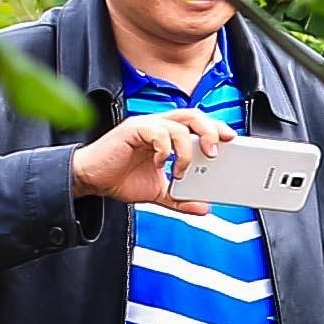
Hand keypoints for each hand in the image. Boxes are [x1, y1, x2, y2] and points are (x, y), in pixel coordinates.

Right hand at [74, 108, 230, 203]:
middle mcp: (158, 126)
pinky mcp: (131, 130)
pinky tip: (160, 163)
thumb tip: (203, 208)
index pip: (197, 124)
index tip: (231, 139)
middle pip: (192, 115)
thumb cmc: (121, 178)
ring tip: (180, 169)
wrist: (92, 180)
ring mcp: (145, 126)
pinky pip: (156, 131)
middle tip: (214, 151)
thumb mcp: (158, 193)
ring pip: (178, 124)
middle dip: (209, 130)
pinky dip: (164, 148)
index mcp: (167, 136)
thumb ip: (180, 199)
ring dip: (185, 149)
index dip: (215, 128)